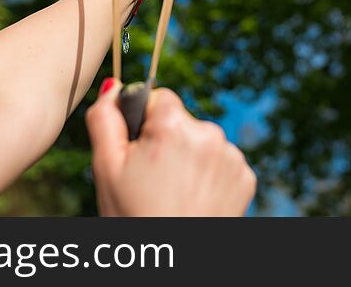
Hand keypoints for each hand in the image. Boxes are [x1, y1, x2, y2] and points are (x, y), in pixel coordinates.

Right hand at [86, 79, 255, 215]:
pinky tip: (194, 199)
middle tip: (152, 179)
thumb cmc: (134, 216)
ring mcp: (232, 156)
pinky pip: (220, 162)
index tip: (139, 152)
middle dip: (166, 141)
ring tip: (174, 192)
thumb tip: (114, 86)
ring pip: (201, 141)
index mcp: (175, 125)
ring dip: (189, 157)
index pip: (158, 97)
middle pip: (180, 121)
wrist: (172, 265)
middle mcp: (211, 133)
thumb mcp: (106, 167)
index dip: (143, 124)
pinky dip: (208, 175)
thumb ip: (104, 118)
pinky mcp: (246, 177)